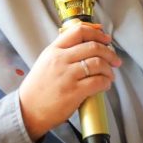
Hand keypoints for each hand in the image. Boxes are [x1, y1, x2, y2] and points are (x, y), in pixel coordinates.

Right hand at [19, 21, 120, 139]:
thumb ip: (63, 52)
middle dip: (109, 53)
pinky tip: (105, 85)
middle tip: (115, 60)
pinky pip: (97, 82)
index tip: (106, 39)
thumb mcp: (46, 62)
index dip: (97, 33)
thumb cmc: (38, 87)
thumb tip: (87, 44)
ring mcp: (67, 75)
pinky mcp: (74, 92)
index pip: (78, 31)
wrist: (28, 110)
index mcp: (54, 50)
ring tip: (110, 75)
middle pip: (93, 47)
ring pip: (98, 63)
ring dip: (109, 69)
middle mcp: (60, 59)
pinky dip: (106, 83)